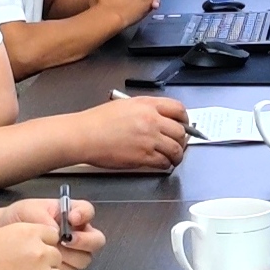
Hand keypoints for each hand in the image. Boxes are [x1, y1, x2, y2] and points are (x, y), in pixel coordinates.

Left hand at [8, 194, 105, 268]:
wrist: (4, 234)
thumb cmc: (20, 218)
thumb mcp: (29, 209)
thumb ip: (44, 216)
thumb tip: (57, 231)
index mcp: (72, 215)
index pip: (87, 211)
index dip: (84, 215)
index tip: (72, 218)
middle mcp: (78, 234)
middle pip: (96, 241)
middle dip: (83, 242)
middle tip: (65, 241)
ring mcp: (73, 253)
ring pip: (84, 259)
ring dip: (68, 257)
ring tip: (49, 252)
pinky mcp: (65, 269)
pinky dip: (59, 269)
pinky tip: (45, 264)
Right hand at [76, 92, 191, 170]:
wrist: (84, 135)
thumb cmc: (97, 122)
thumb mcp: (124, 105)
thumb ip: (145, 110)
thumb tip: (159, 119)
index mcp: (147, 104)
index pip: (178, 109)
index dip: (185, 119)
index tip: (185, 125)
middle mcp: (151, 120)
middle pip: (181, 131)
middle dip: (183, 140)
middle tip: (179, 144)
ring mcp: (148, 138)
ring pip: (176, 149)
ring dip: (177, 155)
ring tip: (173, 158)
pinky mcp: (143, 156)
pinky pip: (163, 162)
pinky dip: (165, 164)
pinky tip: (161, 163)